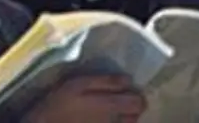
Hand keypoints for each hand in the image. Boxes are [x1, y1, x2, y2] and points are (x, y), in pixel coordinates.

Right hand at [25, 74, 145, 122]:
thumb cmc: (59, 102)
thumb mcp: (77, 84)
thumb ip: (104, 81)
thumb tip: (128, 79)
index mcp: (110, 105)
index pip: (139, 103)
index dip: (135, 95)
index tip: (125, 91)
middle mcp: (115, 122)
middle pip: (136, 115)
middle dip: (131, 107)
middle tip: (117, 101)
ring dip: (124, 117)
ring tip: (109, 111)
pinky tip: (100, 119)